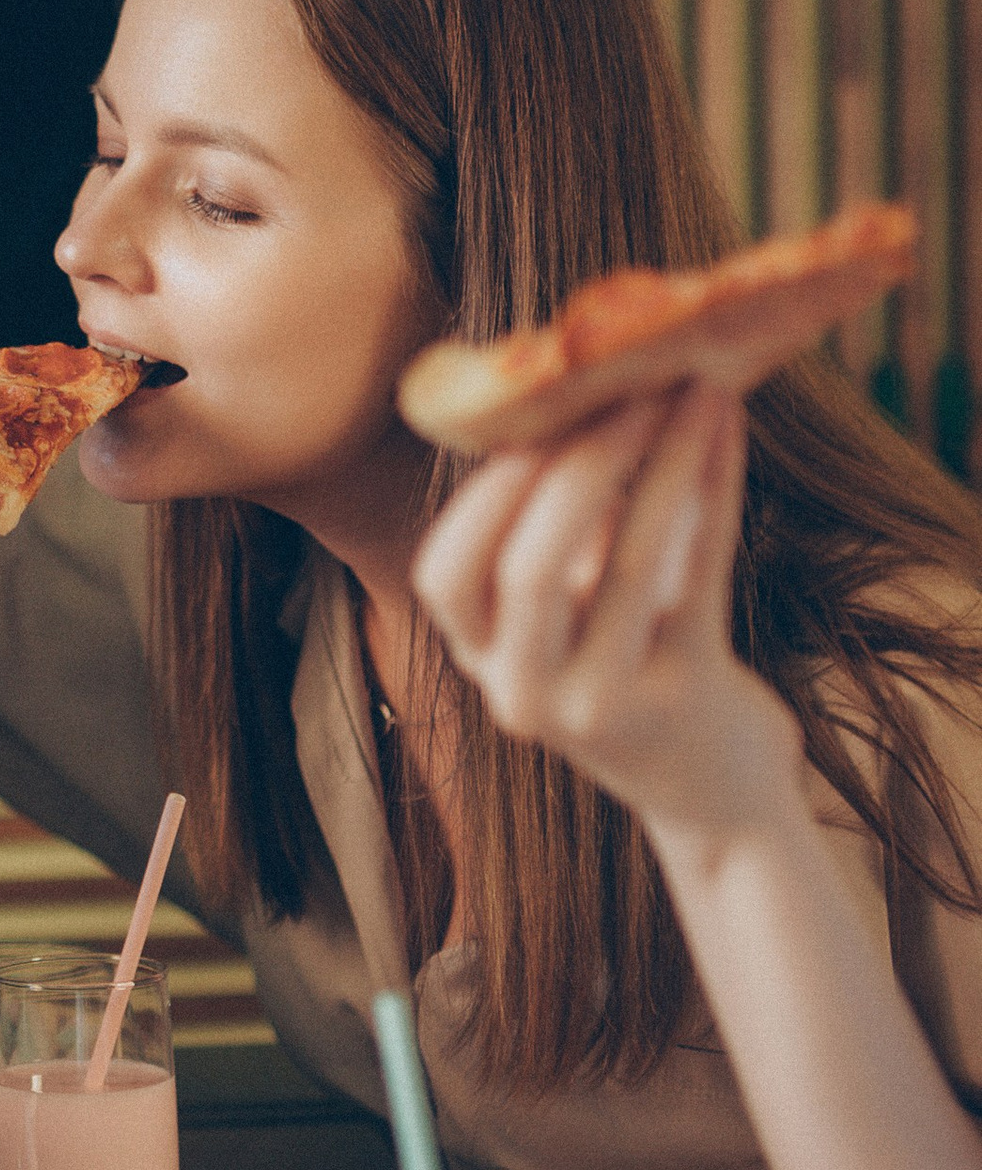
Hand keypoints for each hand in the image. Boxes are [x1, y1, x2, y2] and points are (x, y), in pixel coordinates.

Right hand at [412, 381, 799, 849]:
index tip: (535, 415)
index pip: (445, 574)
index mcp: (482, 664)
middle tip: (627, 385)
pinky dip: (714, 489)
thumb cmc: (627, 669)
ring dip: (662, 460)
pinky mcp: (689, 696)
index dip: (485, 491)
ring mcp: (607, 705)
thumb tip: (559, 393)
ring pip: (630, 564)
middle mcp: (527, 695)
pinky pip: (703, 572)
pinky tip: (724, 430)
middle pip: (531, 566)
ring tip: (689, 389)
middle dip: (580, 462)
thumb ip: (538, 535)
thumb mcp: (557, 621)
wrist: (709, 785)